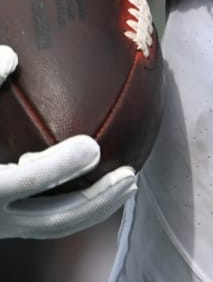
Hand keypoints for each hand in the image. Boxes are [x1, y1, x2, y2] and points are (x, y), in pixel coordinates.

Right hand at [0, 46, 136, 238]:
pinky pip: (48, 223)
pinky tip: (104, 188)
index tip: (92, 146)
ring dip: (96, 208)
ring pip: (54, 227)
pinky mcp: (6, 225)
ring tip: (129, 184)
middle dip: (95, 199)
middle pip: (51, 219)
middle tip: (130, 175)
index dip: (58, 167)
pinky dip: (80, 209)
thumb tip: (12, 54)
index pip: (23, 182)